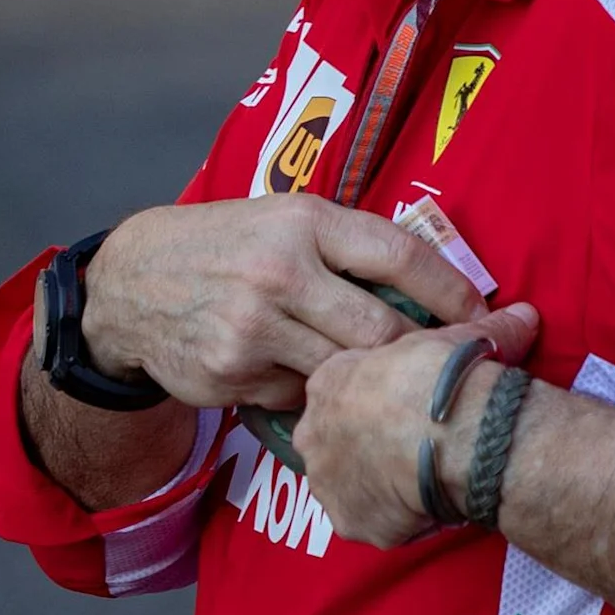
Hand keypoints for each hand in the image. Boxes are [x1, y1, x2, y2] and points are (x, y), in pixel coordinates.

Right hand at [81, 195, 488, 411]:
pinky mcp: (232, 374)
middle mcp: (279, 273)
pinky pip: (297, 395)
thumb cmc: (223, 246)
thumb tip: (435, 285)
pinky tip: (293, 372)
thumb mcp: (280, 219)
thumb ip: (346, 245)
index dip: (453, 292)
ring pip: (344, 371)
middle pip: (383, 331)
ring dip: (363, 378)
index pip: (400, 256)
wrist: (128, 285)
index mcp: (301, 222)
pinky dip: (307, 390)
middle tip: (447, 366)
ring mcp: (253, 328)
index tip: (486, 316)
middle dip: (421, 354)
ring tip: (377, 377)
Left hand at [293, 303, 541, 548]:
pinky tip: (427, 507)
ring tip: (425, 481)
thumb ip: (486, 329)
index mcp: (329, 382)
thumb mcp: (463, 340)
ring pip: (350, 486)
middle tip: (417, 450)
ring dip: (380, 486)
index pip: (344, 395)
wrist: (455, 434)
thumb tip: (524, 314)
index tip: (411, 413)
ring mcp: (327, 481)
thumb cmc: (447, 378)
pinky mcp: (349, 521)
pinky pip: (371, 523)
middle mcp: (313, 432)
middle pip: (337, 443)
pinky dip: (396, 521)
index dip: (378, 406)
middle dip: (370, 448)